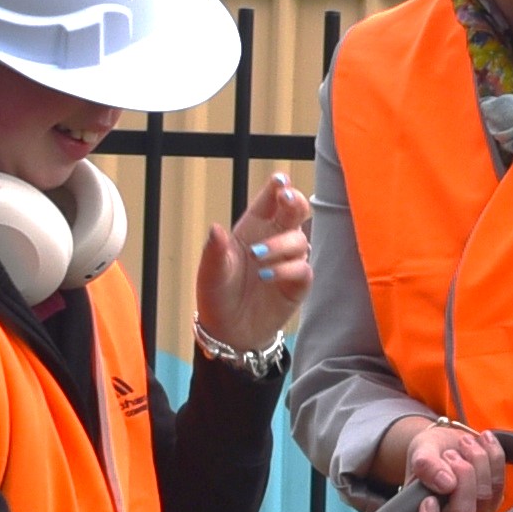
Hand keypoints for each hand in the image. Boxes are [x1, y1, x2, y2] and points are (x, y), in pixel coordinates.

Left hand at [196, 170, 310, 352]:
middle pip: (295, 211)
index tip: (281, 179)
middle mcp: (274, 238)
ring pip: (299, 240)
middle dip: (295, 201)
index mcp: (253, 227)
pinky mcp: (297, 284)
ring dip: (281, 244)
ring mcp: (288, 261)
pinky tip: (268, 275)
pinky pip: (303, 269)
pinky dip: (287, 269)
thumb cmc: (218, 294)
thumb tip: (216, 228)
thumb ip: (214, 251)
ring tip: (258, 258)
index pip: (270, 200)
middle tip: (287, 199)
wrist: (229, 331)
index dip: (278, 187)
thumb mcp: (210, 273)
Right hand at [387, 417, 512, 511]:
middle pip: (464, 511)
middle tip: (449, 454)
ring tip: (464, 442)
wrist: (448, 445)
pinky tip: (484, 440)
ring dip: (478, 460)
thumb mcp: (420, 451)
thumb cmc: (429, 454)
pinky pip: (499, 480)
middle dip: (461, 474)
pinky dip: (493, 456)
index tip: (428, 500)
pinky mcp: (494, 501)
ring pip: (485, 494)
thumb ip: (426, 465)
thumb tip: (446, 483)